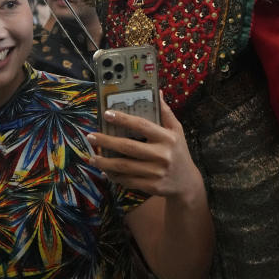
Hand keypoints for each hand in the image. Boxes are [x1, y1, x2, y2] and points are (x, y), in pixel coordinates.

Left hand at [88, 92, 203, 201]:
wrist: (187, 183)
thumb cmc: (178, 152)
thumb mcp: (177, 131)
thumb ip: (165, 112)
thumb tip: (156, 92)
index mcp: (168, 138)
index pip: (142, 125)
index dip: (123, 119)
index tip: (106, 114)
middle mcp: (162, 155)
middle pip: (128, 147)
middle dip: (106, 141)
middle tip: (91, 136)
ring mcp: (156, 172)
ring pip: (124, 167)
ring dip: (105, 162)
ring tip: (92, 157)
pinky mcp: (151, 186)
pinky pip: (128, 180)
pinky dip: (114, 176)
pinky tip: (105, 170)